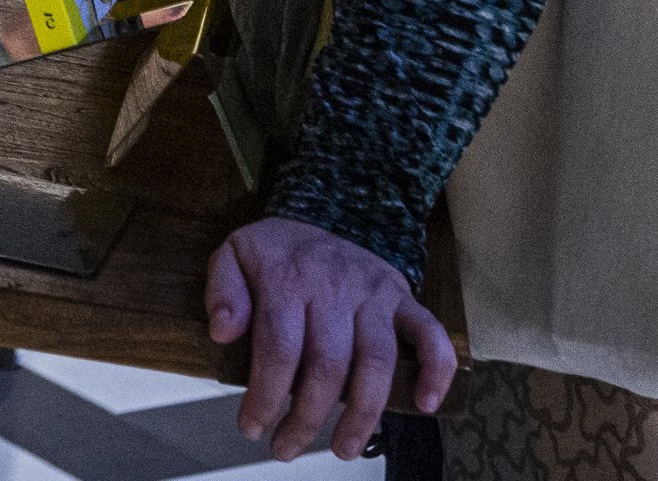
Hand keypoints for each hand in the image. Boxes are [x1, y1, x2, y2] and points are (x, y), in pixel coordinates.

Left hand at [206, 215, 455, 459]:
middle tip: (285, 448)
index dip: (266, 396)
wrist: (328, 208)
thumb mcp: (233, 254)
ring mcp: (374, 293)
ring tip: (343, 449)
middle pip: (326, 365)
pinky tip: (425, 404)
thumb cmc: (277, 250)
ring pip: (375, 361)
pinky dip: (435, 370)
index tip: (252, 427)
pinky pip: (429, 333)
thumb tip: (222, 332)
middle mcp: (335, 286)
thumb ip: (223, 291)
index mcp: (288, 277)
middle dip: (306, 417)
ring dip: (362, 414)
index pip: (278, 348)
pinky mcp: (403, 299)